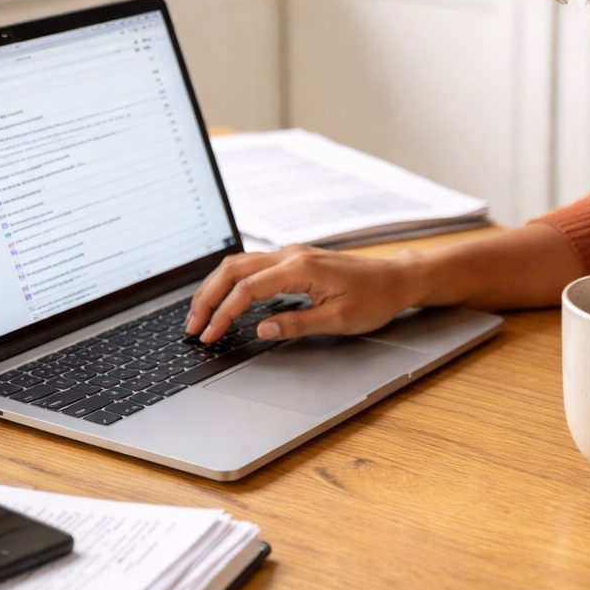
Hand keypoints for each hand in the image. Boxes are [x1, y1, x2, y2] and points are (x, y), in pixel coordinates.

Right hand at [183, 245, 417, 342]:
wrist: (396, 279)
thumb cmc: (375, 299)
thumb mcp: (338, 320)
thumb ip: (297, 324)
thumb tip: (261, 329)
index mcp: (301, 268)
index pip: (247, 289)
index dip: (223, 313)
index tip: (210, 335)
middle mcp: (291, 255)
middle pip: (233, 270)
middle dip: (207, 298)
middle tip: (193, 326)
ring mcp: (292, 254)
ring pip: (239, 264)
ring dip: (216, 288)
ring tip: (201, 315)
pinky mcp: (294, 260)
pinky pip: (252, 266)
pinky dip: (231, 282)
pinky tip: (225, 299)